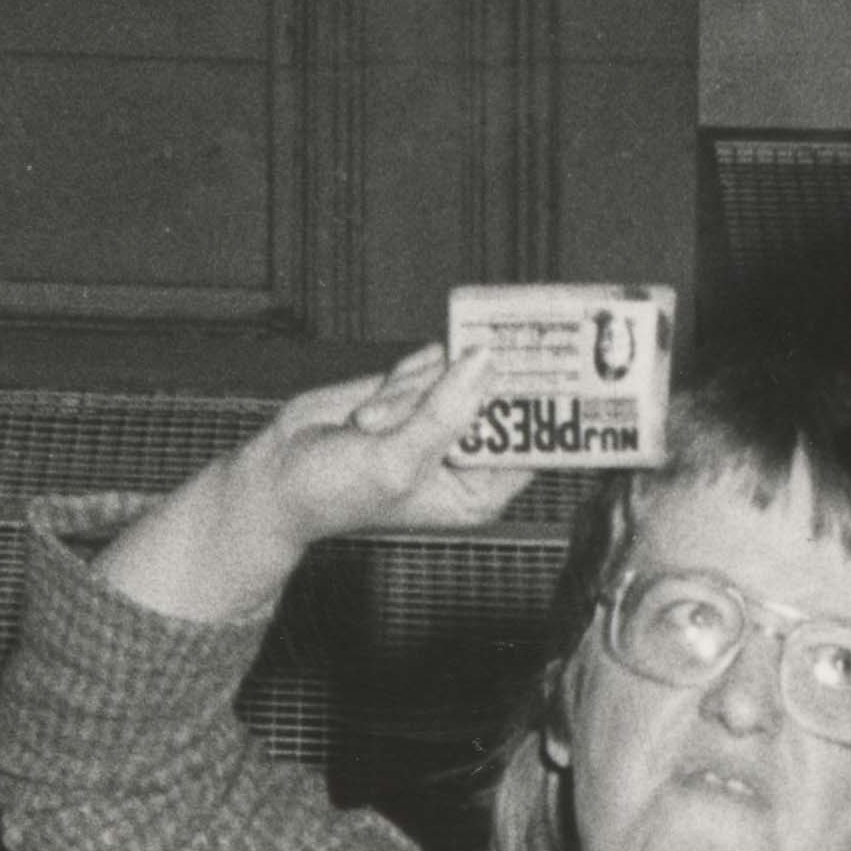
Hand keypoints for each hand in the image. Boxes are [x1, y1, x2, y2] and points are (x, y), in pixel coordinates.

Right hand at [93, 349, 540, 633]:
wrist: (280, 473)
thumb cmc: (335, 492)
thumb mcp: (396, 460)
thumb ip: (444, 412)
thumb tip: (484, 362)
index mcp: (481, 491)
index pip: (535, 442)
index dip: (553, 405)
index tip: (571, 367)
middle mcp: (471, 454)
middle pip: (504, 394)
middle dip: (455, 390)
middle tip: (442, 382)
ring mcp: (446, 417)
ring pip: (459, 368)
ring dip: (412, 388)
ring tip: (370, 425)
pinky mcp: (421, 390)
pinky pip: (431, 358)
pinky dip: (401, 374)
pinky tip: (371, 407)